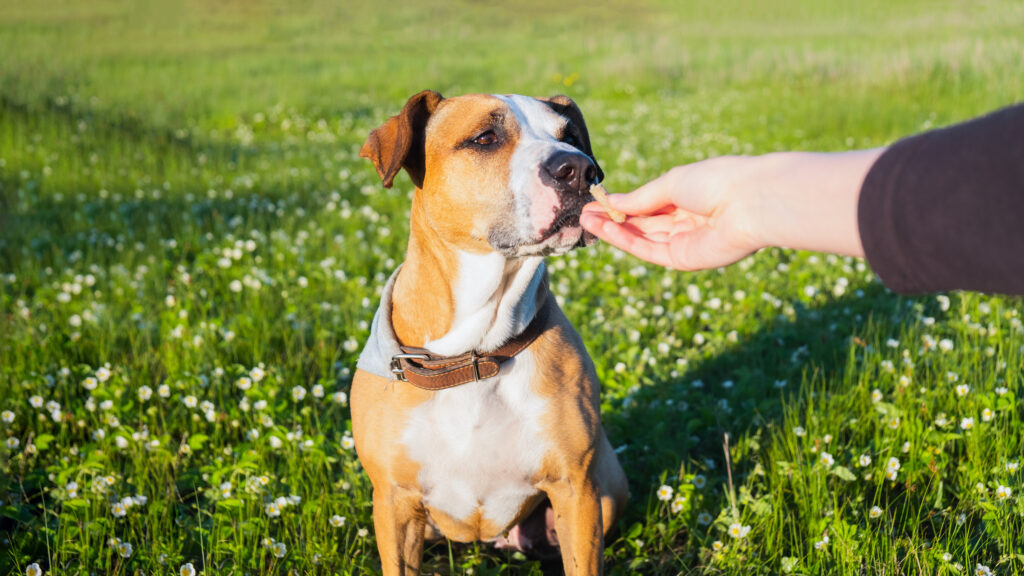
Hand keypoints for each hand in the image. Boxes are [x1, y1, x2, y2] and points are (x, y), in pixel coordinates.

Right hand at [580, 156, 762, 269]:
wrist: (751, 202)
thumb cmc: (718, 181)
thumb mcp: (671, 183)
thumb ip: (640, 198)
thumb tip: (612, 202)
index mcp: (689, 195)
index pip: (649, 203)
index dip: (622, 204)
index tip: (596, 202)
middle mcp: (687, 220)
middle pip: (643, 223)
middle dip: (613, 219)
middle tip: (583, 214)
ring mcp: (686, 241)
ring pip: (642, 238)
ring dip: (613, 230)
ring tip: (586, 221)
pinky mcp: (685, 259)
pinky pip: (649, 250)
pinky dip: (626, 241)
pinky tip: (606, 228)